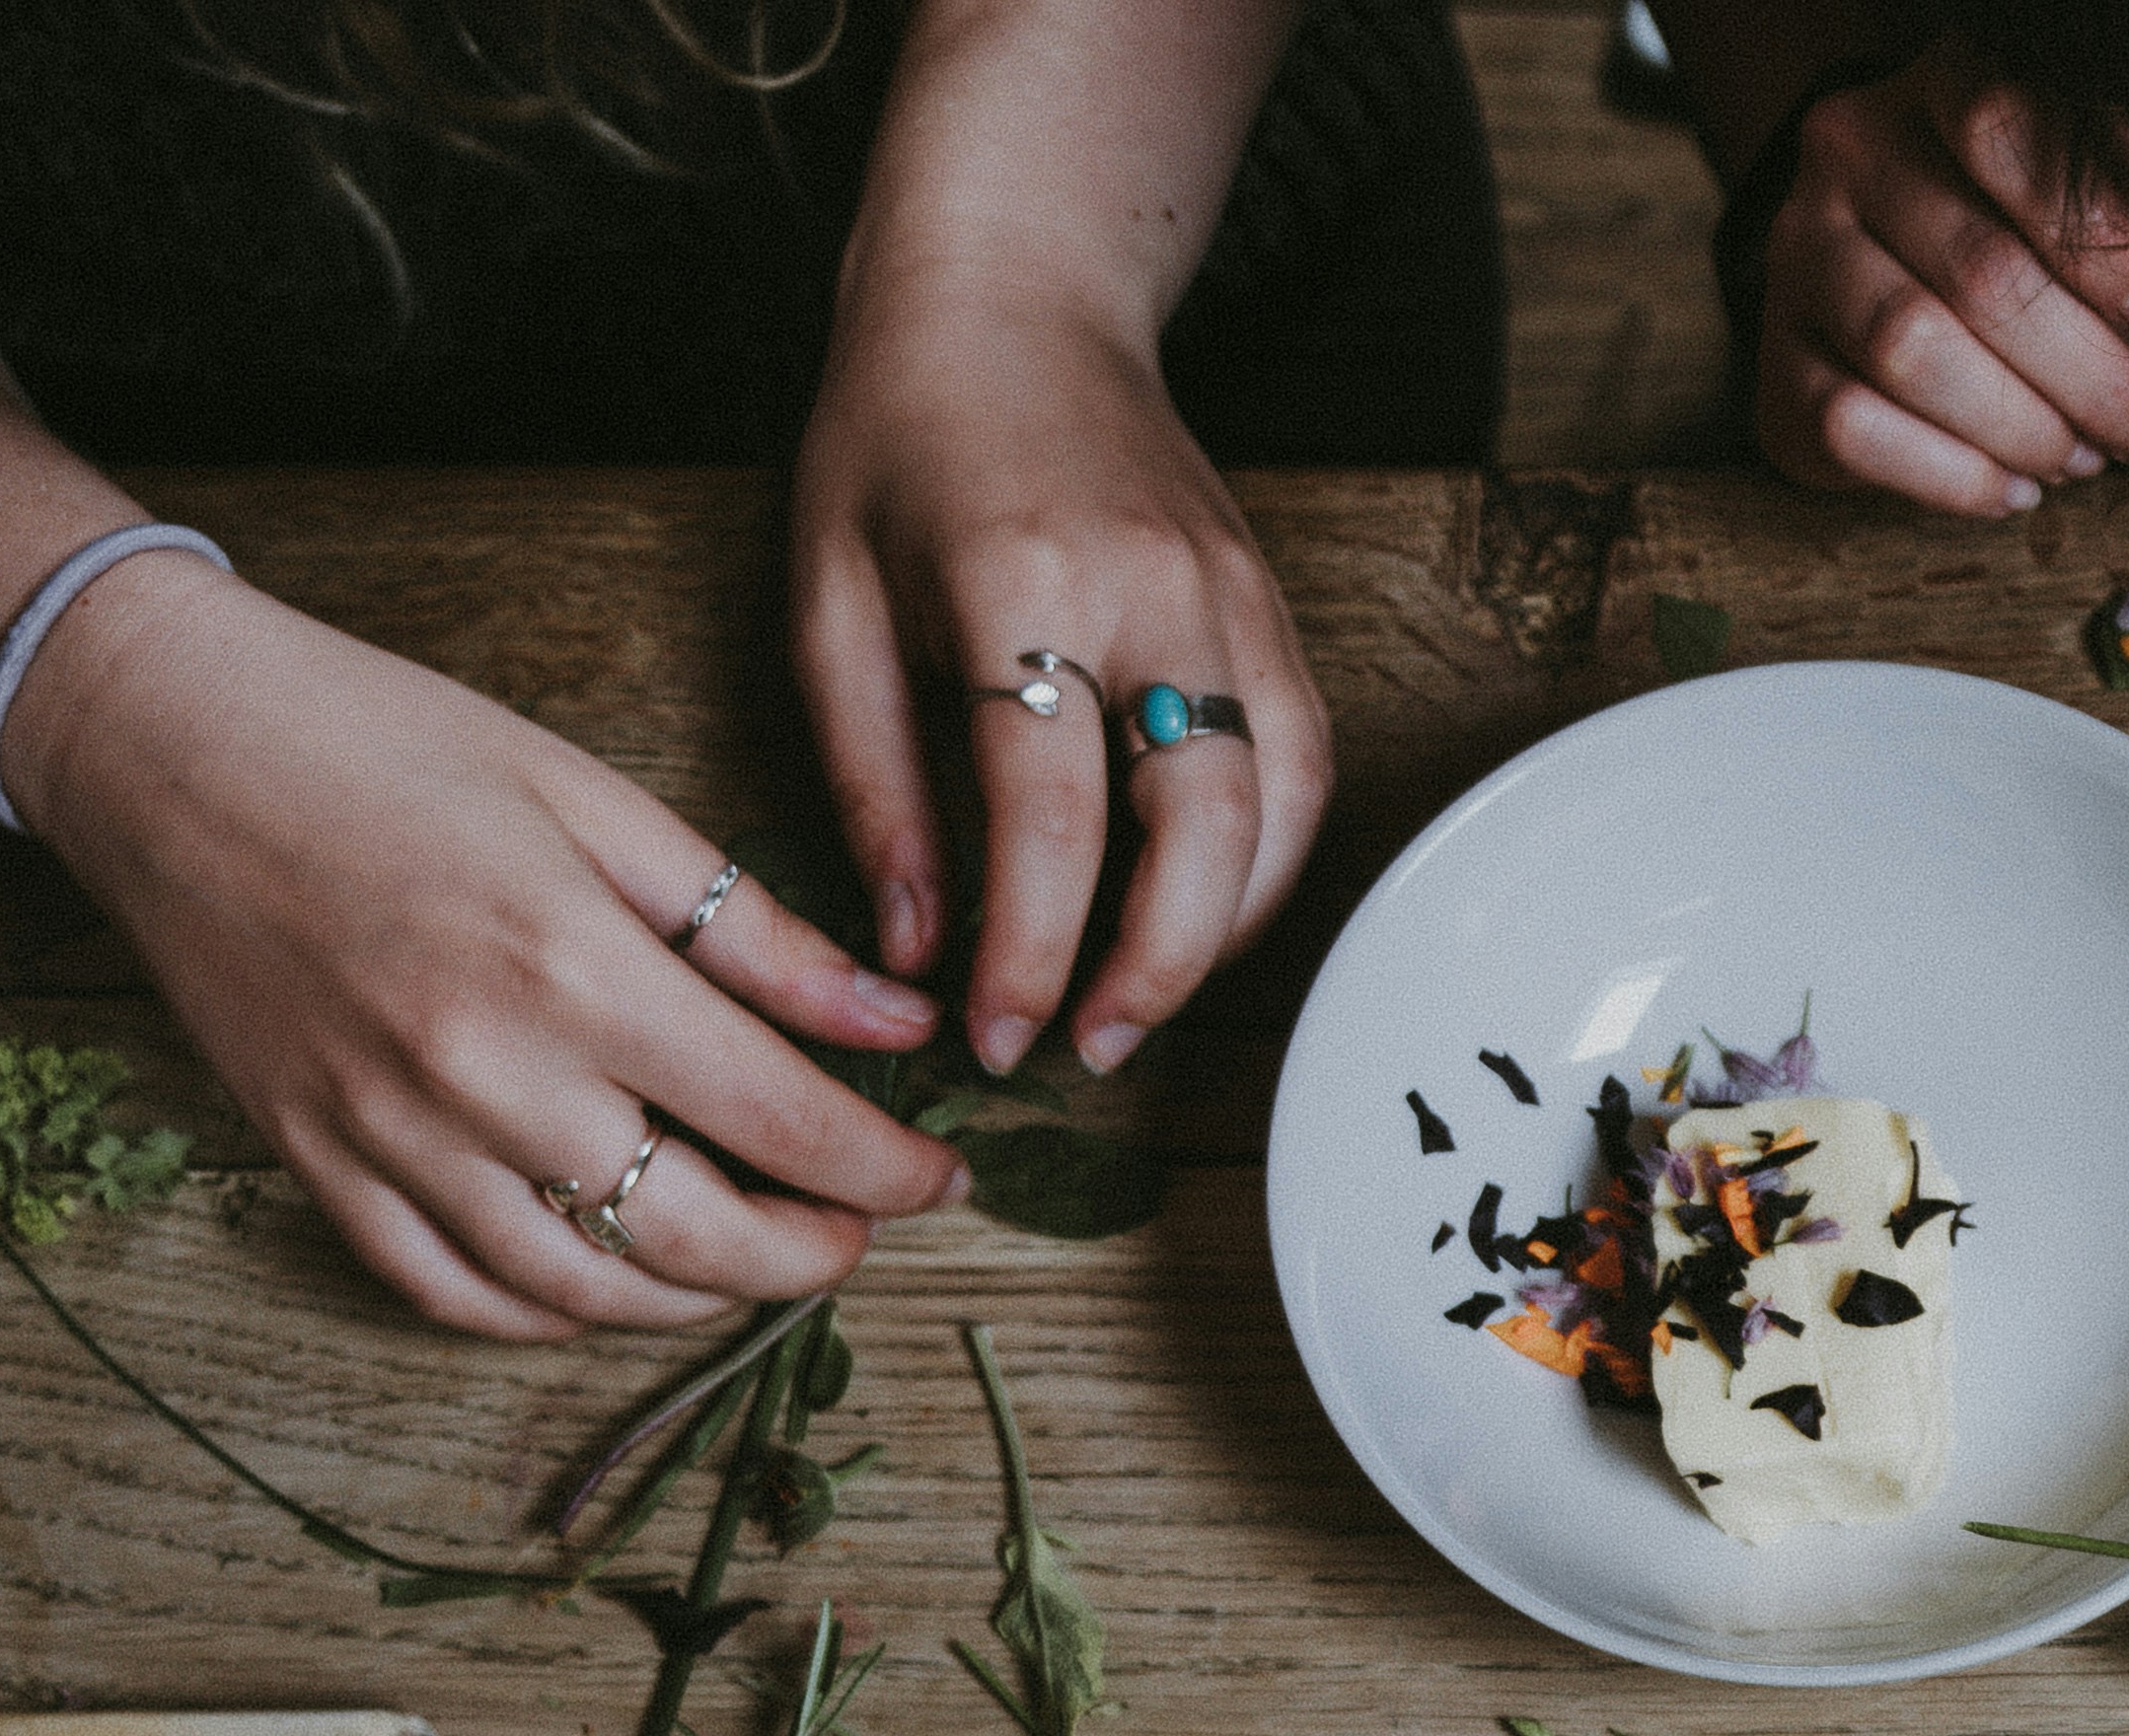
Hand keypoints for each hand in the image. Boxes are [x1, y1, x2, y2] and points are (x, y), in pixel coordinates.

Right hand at [22, 568, 967, 1344]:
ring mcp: (389, 1136)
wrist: (164, 740)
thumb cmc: (386, 744)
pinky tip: (609, 1276)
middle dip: (809, 1258)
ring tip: (748, 1258)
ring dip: (693, 1300)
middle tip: (854, 1233)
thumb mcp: (598, 802)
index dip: (888, 1173)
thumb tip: (899, 1029)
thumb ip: (757, 934)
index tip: (939, 1177)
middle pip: (699, 1238)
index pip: (786, 1124)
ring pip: (584, 1291)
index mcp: (573, 967)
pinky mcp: (316, 1164)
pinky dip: (551, 1313)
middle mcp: (484, 1075)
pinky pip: (454, 1296)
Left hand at [793, 271, 1331, 1077]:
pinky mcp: (1270, 609)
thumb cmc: (896, 438)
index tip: (993, 1037)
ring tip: (1137, 1004)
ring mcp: (1233, 599)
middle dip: (1150, 969)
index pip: (1050, 814)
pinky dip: (1263, 865)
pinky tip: (1197, 915)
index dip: (1029, 951)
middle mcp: (1153, 593)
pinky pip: (1301, 768)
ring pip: (1277, 810)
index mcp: (1022, 583)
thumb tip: (912, 943)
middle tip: (1084, 1050)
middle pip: (1202, 826)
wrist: (1014, 294)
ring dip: (1220, 932)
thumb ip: (871, 778)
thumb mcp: (827, 599)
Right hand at [1752, 47, 2128, 518]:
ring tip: (2081, 459)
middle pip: (1977, 269)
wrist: (1916, 307)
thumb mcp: (2112, 209)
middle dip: (2086, 371)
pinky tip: (2013, 489)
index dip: (2091, 233)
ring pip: (1909, 348)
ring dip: (2020, 426)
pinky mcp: (1779, 363)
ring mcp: (1799, 256)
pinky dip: (1952, 475)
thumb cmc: (2040, 252)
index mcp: (1934, 89)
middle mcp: (1848, 153)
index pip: (2001, 129)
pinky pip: (1854, 426)